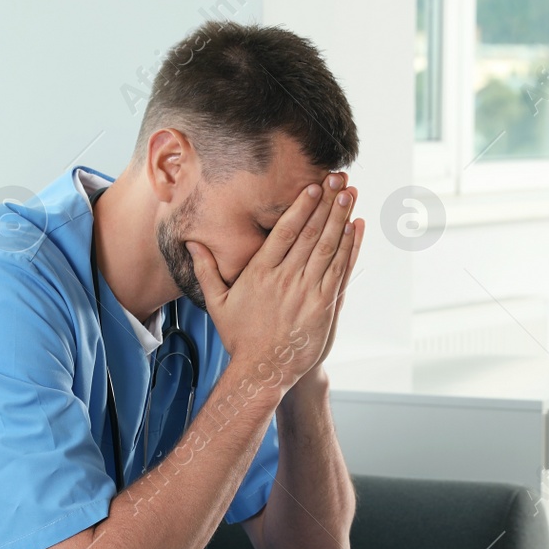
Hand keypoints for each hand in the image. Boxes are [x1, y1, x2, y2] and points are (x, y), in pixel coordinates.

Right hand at [187, 173, 363, 392]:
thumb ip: (206, 270)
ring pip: (328, 248)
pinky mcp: (323, 307)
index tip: (314, 187)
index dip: (301, 207)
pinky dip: (349, 248)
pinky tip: (356, 228)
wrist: (263, 371)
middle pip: (310, 233)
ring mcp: (306, 293)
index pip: (284, 232)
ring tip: (350, 194)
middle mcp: (285, 279)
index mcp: (260, 273)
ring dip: (341, 218)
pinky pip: (339, 271)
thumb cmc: (240, 337)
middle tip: (339, 178)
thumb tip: (191, 243)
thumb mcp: (217, 303)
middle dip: (326, 203)